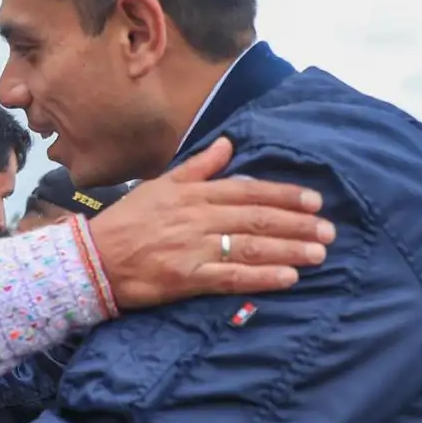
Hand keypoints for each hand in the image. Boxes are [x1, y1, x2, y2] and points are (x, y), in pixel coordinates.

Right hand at [87, 137, 335, 309]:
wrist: (93, 258)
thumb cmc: (127, 221)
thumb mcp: (160, 184)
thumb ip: (198, 167)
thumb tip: (228, 144)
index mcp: (194, 194)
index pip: (248, 192)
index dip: (284, 196)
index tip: (314, 201)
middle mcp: (198, 219)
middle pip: (257, 219)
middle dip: (297, 225)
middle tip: (329, 231)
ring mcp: (194, 249)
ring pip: (251, 247)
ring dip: (289, 250)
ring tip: (319, 253)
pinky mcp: (188, 278)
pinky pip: (232, 277)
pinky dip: (262, 277)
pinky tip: (288, 278)